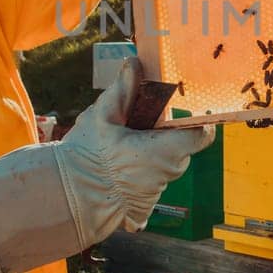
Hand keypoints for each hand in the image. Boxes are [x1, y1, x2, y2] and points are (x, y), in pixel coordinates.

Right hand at [54, 57, 214, 234]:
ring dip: (147, 151)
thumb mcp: (102, 115)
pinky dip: (137, 171)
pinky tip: (114, 167)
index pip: (201, 133)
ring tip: (119, 145)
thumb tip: (134, 64)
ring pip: (162, 163)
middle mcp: (168, 173)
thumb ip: (123, 89)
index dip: (196, 121)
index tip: (180, 112)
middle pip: (178, 145)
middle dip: (161, 132)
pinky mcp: (143, 207)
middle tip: (134, 123)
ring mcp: (156, 192)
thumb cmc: (88, 155)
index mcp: (166, 149)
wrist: (70, 198)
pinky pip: (147, 181)